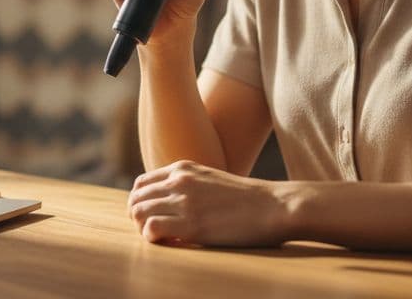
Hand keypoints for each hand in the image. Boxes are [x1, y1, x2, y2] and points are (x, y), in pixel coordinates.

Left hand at [127, 160, 294, 246]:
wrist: (275, 206)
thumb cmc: (248, 200)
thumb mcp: (212, 181)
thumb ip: (190, 186)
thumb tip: (171, 205)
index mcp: (183, 168)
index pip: (141, 184)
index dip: (142, 204)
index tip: (153, 218)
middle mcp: (179, 180)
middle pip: (136, 198)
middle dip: (139, 218)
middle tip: (156, 233)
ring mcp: (184, 201)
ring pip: (138, 212)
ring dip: (144, 229)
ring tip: (164, 239)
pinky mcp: (191, 224)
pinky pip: (151, 230)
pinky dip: (154, 239)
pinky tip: (172, 243)